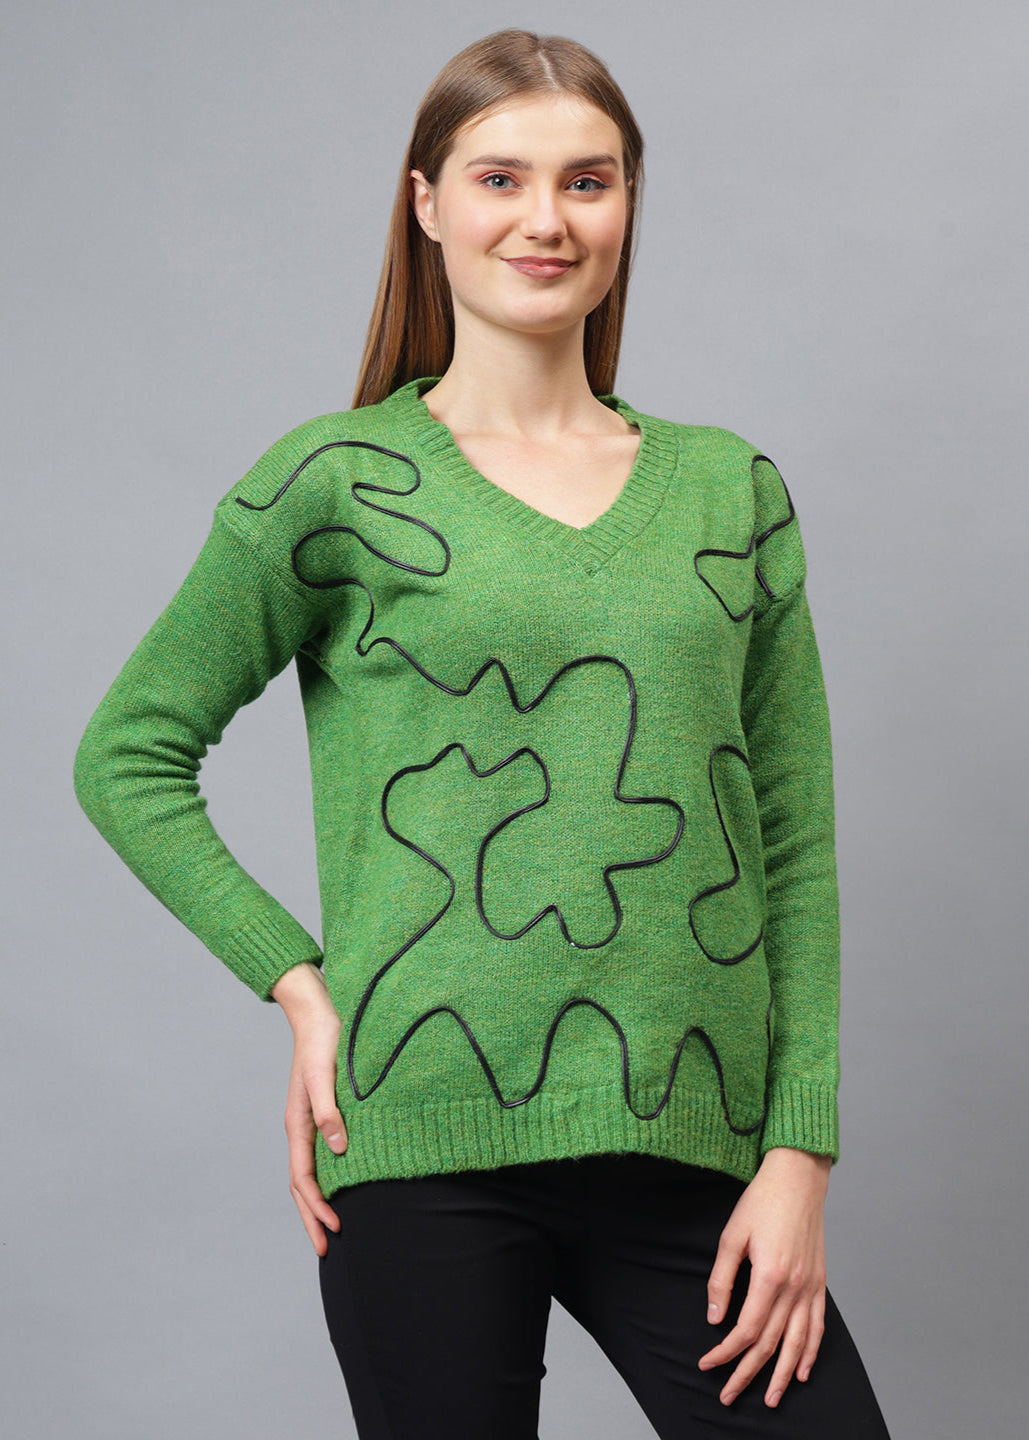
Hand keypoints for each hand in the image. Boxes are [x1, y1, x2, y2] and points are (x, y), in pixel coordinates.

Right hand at [271, 963, 347, 1256]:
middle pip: (301, 1185)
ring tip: (330, 1229)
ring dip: (315, 1204)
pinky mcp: (321, 1113)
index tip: (336, 1228)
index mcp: (299, 1123)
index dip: (317, 1207)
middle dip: (312, 1218)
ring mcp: (309, 1122)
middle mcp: (301, 1127)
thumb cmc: (325, 1040)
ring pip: (308, 1174)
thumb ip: (330, 1111)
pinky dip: (324, 1181)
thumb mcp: (326, 1075)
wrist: (320, 1011)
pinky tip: (340, 1186)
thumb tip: (338, 1149)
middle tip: (327, 1250)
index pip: (304, 1178)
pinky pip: (318, 1156)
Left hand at [697, 1147, 830, 1408]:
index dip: (726, 1351)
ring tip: (769, 1399)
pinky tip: (802, 1371)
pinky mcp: (819, 1282)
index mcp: (769, 1275)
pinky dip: (811, 1352)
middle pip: (771, 1343)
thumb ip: (722, 1280)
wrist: (798, 1178)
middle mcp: (794, 1287)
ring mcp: (810, 1286)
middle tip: (728, 1396)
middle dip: (747, 1373)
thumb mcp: (732, 1235)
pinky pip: (818, 1326)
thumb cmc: (762, 1201)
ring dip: (782, 1375)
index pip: (747, 1329)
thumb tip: (714, 1318)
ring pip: (798, 1343)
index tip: (708, 1364)